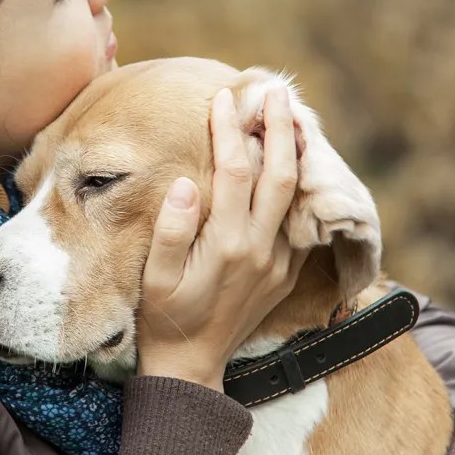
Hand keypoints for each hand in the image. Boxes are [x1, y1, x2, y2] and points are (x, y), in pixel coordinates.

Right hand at [136, 87, 308, 391]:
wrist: (193, 364)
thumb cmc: (165, 317)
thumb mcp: (155, 278)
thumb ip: (171, 230)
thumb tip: (185, 183)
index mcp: (227, 244)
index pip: (235, 171)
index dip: (229, 130)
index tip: (223, 98)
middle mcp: (261, 249)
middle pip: (281, 174)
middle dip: (279, 128)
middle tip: (276, 90)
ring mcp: (279, 262)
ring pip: (297, 195)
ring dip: (297, 152)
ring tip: (293, 116)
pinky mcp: (286, 272)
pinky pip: (299, 220)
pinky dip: (299, 186)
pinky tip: (292, 165)